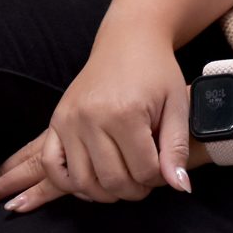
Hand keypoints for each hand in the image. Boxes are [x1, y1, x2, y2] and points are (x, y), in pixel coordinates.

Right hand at [0, 27, 196, 213]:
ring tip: (123, 181)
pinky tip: (91, 180)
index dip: (159, 179)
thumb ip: (177, 147)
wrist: (129, 39)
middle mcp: (92, 118)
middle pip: (112, 180)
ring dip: (105, 192)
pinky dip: (69, 183)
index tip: (164, 171)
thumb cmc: (157, 70)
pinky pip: (52, 165)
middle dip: (134, 190)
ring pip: (82, 181)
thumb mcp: (177, 103)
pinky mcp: (56, 120)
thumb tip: (180, 187)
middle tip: (145, 181)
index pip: (143, 171)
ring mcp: (70, 120)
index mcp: (126, 112)